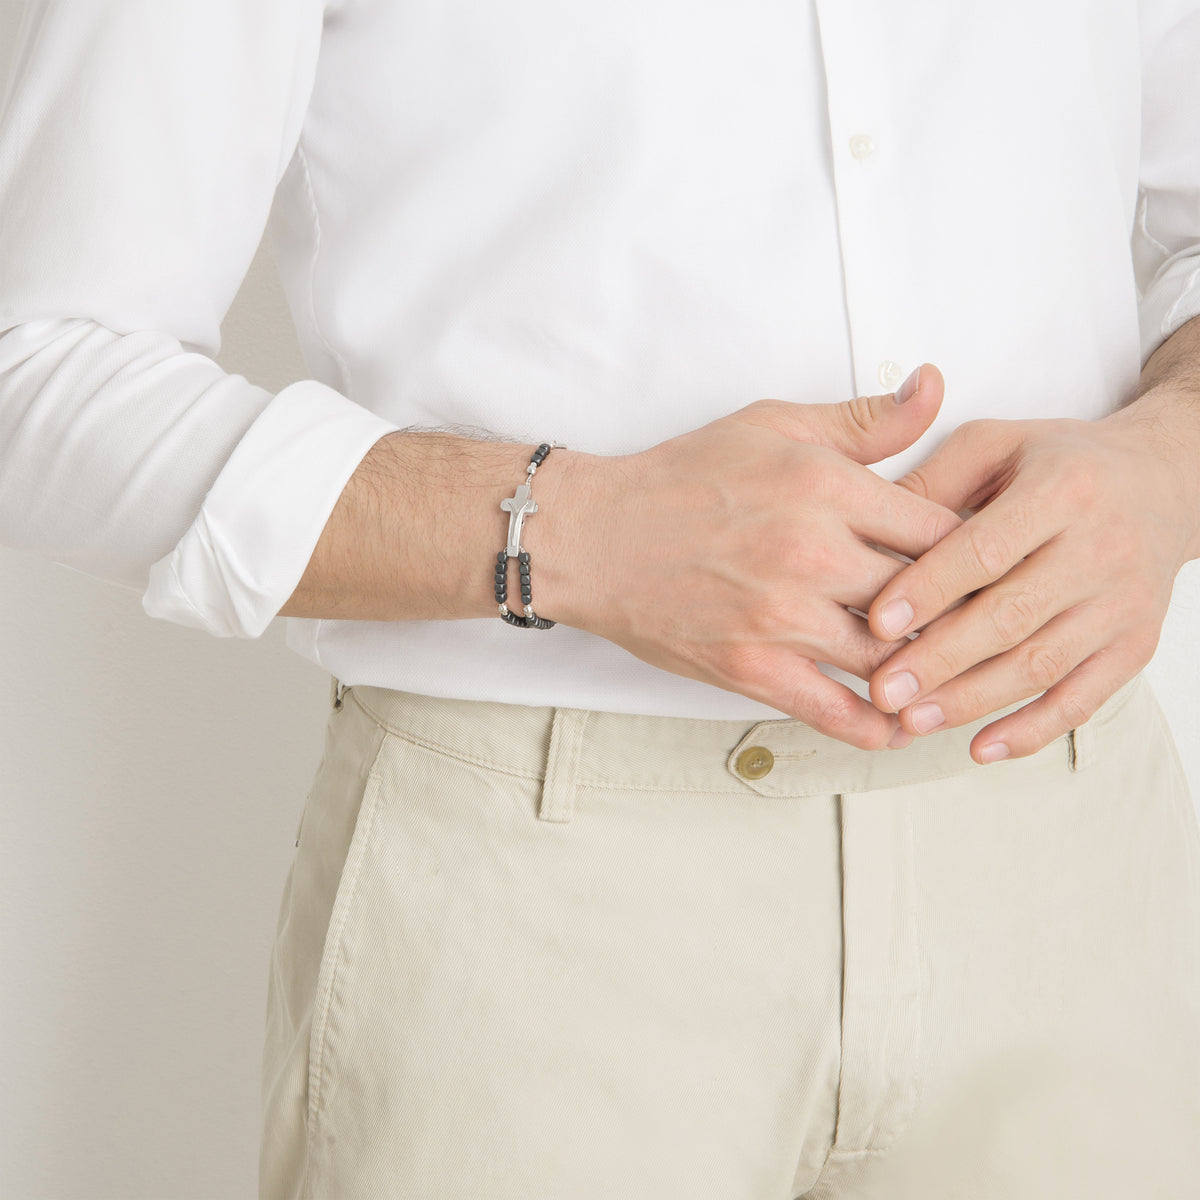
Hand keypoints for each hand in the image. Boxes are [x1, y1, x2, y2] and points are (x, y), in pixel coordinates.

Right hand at [550, 366, 960, 748]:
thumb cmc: (684, 477)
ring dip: (925, 671)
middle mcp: (812, 553)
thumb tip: (935, 385)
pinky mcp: (752, 669)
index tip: (983, 567)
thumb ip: (864, 420)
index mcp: (827, 487)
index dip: (976, 552)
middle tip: (981, 627)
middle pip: (929, 598)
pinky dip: (877, 728)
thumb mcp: (775, 425)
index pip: (943, 529)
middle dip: (960, 615)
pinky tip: (898, 725)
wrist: (596, 537)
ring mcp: (782, 618)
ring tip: (947, 673)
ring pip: (892, 658)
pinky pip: (837, 714)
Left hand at [865, 397, 1199, 761]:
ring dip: (974, 700)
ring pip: (1043, 664)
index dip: (930, 589)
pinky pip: (1084, 698)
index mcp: (1061, 490)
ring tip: (913, 721)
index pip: (987, 549)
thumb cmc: (1060, 464)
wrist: (1163, 481)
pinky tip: (982, 747)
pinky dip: (1033, 730)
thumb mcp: (996, 445)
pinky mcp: (1135, 644)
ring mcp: (1121, 603)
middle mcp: (1100, 548)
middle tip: (884, 690)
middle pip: (1013, 616)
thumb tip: (868, 528)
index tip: (878, 622)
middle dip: (941, 660)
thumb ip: (935, 482)